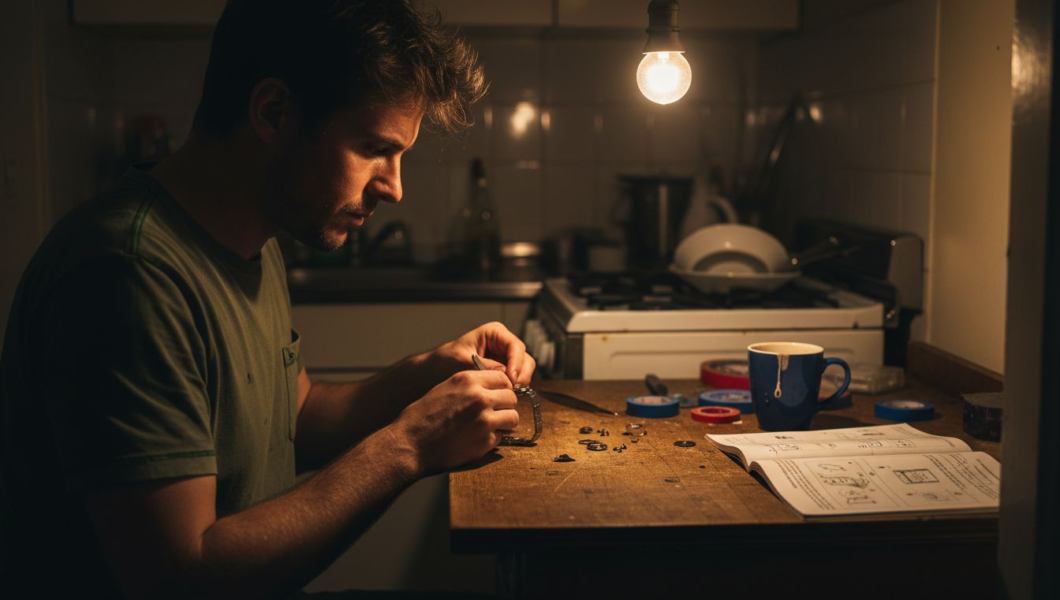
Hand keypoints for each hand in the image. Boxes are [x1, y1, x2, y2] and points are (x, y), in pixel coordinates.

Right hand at [391, 370, 518, 474]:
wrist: (411, 443)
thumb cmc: (423, 416)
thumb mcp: (446, 388)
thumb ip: (471, 385)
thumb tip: (493, 387)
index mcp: (468, 380)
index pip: (503, 378)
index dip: (502, 388)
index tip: (497, 395)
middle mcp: (479, 398)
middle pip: (511, 397)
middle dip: (505, 405)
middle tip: (494, 413)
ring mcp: (484, 421)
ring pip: (512, 418)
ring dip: (504, 422)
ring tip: (488, 426)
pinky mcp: (485, 442)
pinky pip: (501, 436)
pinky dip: (493, 438)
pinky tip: (476, 438)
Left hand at [430, 322, 536, 386]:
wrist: (438, 369)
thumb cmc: (447, 359)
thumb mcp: (461, 360)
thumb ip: (483, 365)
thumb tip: (504, 373)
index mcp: (495, 333)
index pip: (514, 346)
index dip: (516, 363)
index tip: (511, 379)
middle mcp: (504, 343)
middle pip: (524, 358)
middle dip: (521, 374)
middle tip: (512, 389)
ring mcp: (507, 357)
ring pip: (525, 369)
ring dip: (520, 382)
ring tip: (507, 393)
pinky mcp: (505, 370)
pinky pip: (517, 379)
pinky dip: (514, 387)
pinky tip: (503, 394)